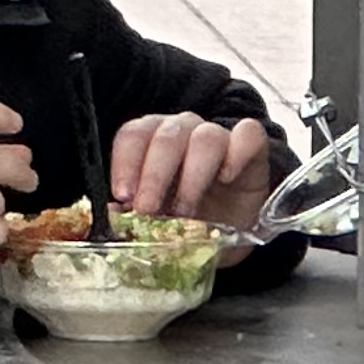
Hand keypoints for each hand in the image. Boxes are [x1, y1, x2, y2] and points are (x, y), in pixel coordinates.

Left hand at [111, 111, 276, 251]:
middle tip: (147, 209)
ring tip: (185, 210)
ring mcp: (219, 137)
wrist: (230, 231)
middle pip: (166, 137)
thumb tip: (110, 215)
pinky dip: (237, 153)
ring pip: (205, 137)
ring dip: (192, 175)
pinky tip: (226, 178)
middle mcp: (183, 132)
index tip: (123, 195)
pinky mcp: (252, 148)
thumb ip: (130, 214)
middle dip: (154, 175)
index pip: (133, 135)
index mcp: (150, 140)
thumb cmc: (185, 219)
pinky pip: (249, 134)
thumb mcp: (154, 219)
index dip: (125, 162)